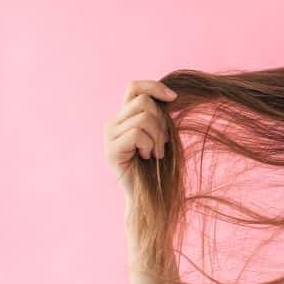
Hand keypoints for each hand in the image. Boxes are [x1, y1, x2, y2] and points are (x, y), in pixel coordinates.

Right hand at [104, 79, 175, 198]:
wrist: (149, 197)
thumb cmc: (159, 167)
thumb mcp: (162, 136)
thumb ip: (160, 116)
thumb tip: (171, 96)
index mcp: (125, 118)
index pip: (134, 87)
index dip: (154, 87)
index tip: (174, 98)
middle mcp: (113, 123)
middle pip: (143, 101)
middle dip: (161, 121)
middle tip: (163, 143)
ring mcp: (109, 136)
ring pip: (143, 118)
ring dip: (157, 137)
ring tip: (155, 154)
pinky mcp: (111, 150)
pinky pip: (137, 133)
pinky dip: (149, 145)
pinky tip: (146, 158)